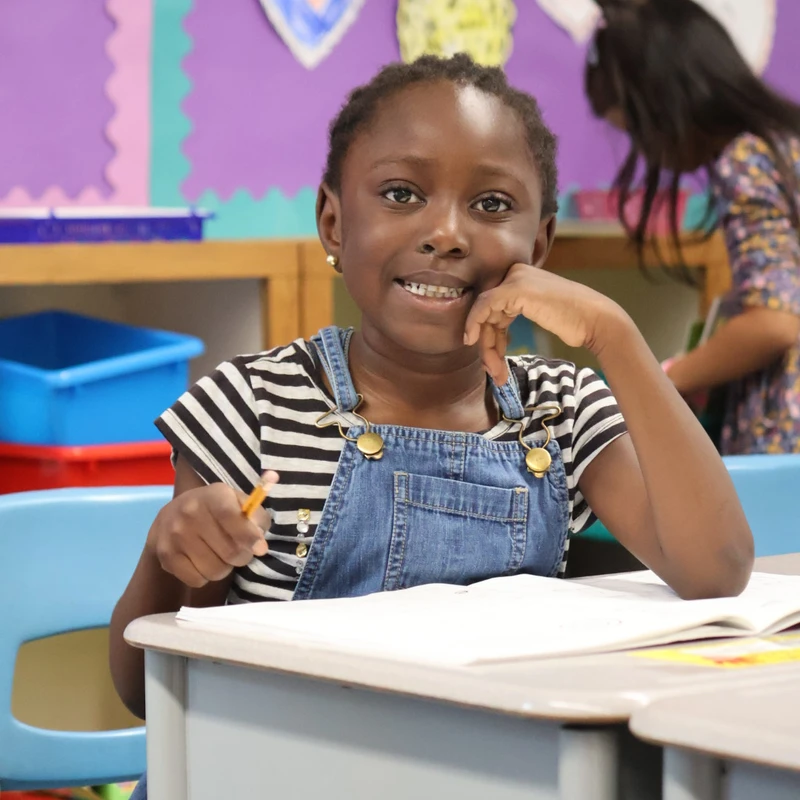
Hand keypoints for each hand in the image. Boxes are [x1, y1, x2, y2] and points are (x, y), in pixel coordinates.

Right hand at [147, 472, 277, 588]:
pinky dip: (205, 576)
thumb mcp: (238, 503)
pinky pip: (197, 580)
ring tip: (220, 555)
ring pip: (215, 570)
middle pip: (230, 551)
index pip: (231, 517)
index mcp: (214, 495)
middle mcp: (190, 512)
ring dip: (224, 568)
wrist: (171, 516)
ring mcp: (175, 535)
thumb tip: (260, 547)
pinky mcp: (165, 556)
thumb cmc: (215, 510)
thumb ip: (256, 518)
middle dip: (242, 556)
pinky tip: (202, 561)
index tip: (260, 548)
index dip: (249, 536)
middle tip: (240, 552)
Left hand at [464, 264, 623, 382]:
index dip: (489, 336)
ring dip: (487, 346)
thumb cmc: (573, 321)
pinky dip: (475, 324)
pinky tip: (474, 343)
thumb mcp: (537, 314)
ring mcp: (516, 278)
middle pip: (487, 312)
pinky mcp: (515, 288)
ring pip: (484, 314)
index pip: (493, 307)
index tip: (493, 361)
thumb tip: (486, 333)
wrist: (595, 320)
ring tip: (496, 372)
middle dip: (487, 344)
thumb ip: (512, 316)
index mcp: (521, 277)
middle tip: (494, 371)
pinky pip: (484, 306)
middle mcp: (516, 273)